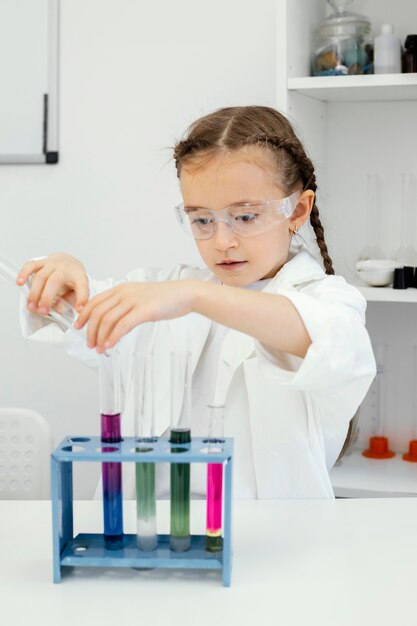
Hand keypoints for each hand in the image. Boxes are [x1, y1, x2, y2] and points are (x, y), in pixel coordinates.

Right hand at [17, 253, 88, 315]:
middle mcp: (66, 268)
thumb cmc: (73, 281)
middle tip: (42, 311)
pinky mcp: (42, 261)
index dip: (82, 299)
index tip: (79, 310)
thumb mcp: (77, 291)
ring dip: (34, 292)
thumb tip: (59, 310)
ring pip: (41, 276)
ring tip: (31, 307)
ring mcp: (53, 263)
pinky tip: (19, 283)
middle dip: (47, 298)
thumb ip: (69, 302)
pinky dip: (24, 274)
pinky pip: (31, 265)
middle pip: (54, 282)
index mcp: (79, 276)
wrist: (69, 262)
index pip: (82, 287)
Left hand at [74, 280, 196, 351]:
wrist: (185, 294)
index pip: (95, 301)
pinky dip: (113, 337)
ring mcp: (133, 301)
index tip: (79, 327)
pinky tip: (109, 345)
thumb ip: (126, 306)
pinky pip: (122, 325)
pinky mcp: (143, 311)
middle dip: (90, 330)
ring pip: (107, 320)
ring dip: (100, 337)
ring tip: (99, 349)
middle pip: (98, 312)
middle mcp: (124, 293)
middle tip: (90, 344)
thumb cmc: (165, 298)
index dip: (84, 315)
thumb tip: (115, 323)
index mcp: (121, 289)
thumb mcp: (140, 298)